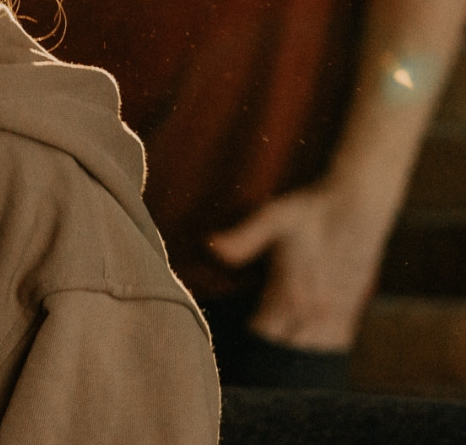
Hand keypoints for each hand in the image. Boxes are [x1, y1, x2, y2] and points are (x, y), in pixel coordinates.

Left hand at [207, 183, 390, 350]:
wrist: (360, 204)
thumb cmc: (311, 210)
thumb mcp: (272, 218)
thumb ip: (243, 238)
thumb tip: (212, 248)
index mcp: (291, 295)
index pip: (264, 337)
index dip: (246, 349)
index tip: (227, 353)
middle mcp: (314, 311)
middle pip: (287, 352)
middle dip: (267, 361)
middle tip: (247, 365)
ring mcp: (335, 313)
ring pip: (313, 354)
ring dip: (294, 362)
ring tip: (273, 368)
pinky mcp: (351, 307)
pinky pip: (337, 344)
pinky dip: (319, 354)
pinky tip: (306, 355)